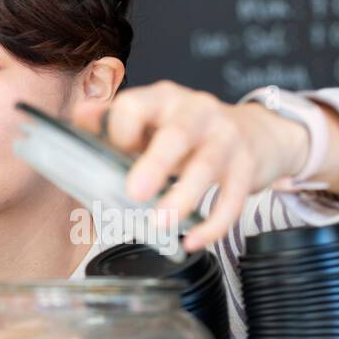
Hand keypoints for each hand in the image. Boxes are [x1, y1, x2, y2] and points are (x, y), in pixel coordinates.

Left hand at [69, 80, 308, 251]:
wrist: (257, 133)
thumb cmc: (192, 132)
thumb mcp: (154, 121)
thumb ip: (114, 120)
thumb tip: (82, 116)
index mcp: (163, 99)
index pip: (135, 106)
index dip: (119, 132)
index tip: (112, 156)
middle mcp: (197, 111)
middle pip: (177, 133)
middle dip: (156, 162)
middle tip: (135, 192)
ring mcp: (226, 137)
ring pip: (207, 165)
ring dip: (184, 196)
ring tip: (163, 223)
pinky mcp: (247, 166)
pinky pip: (233, 198)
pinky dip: (214, 223)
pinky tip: (195, 239)